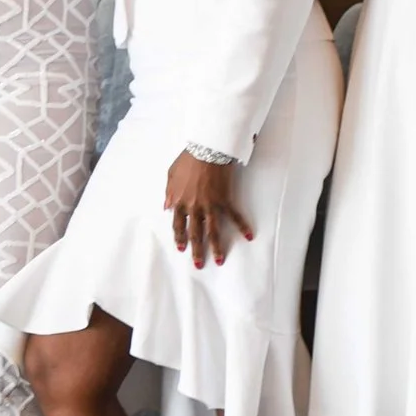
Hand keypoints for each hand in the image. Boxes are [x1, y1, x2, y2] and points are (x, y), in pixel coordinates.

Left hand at [165, 150, 252, 267]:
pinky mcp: (224, 200)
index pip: (178, 225)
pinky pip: (234, 215)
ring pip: (213, 230)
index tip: (181, 248)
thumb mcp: (171, 175)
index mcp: (180, 201)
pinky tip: (248, 236)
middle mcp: (194, 207)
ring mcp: (210, 205)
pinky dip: (242, 225)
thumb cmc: (187, 160)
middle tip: (199, 265)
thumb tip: (166, 206)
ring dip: (217, 247)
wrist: (206, 149)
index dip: (179, 237)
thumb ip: (169, 192)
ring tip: (220, 260)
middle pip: (195, 233)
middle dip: (197, 251)